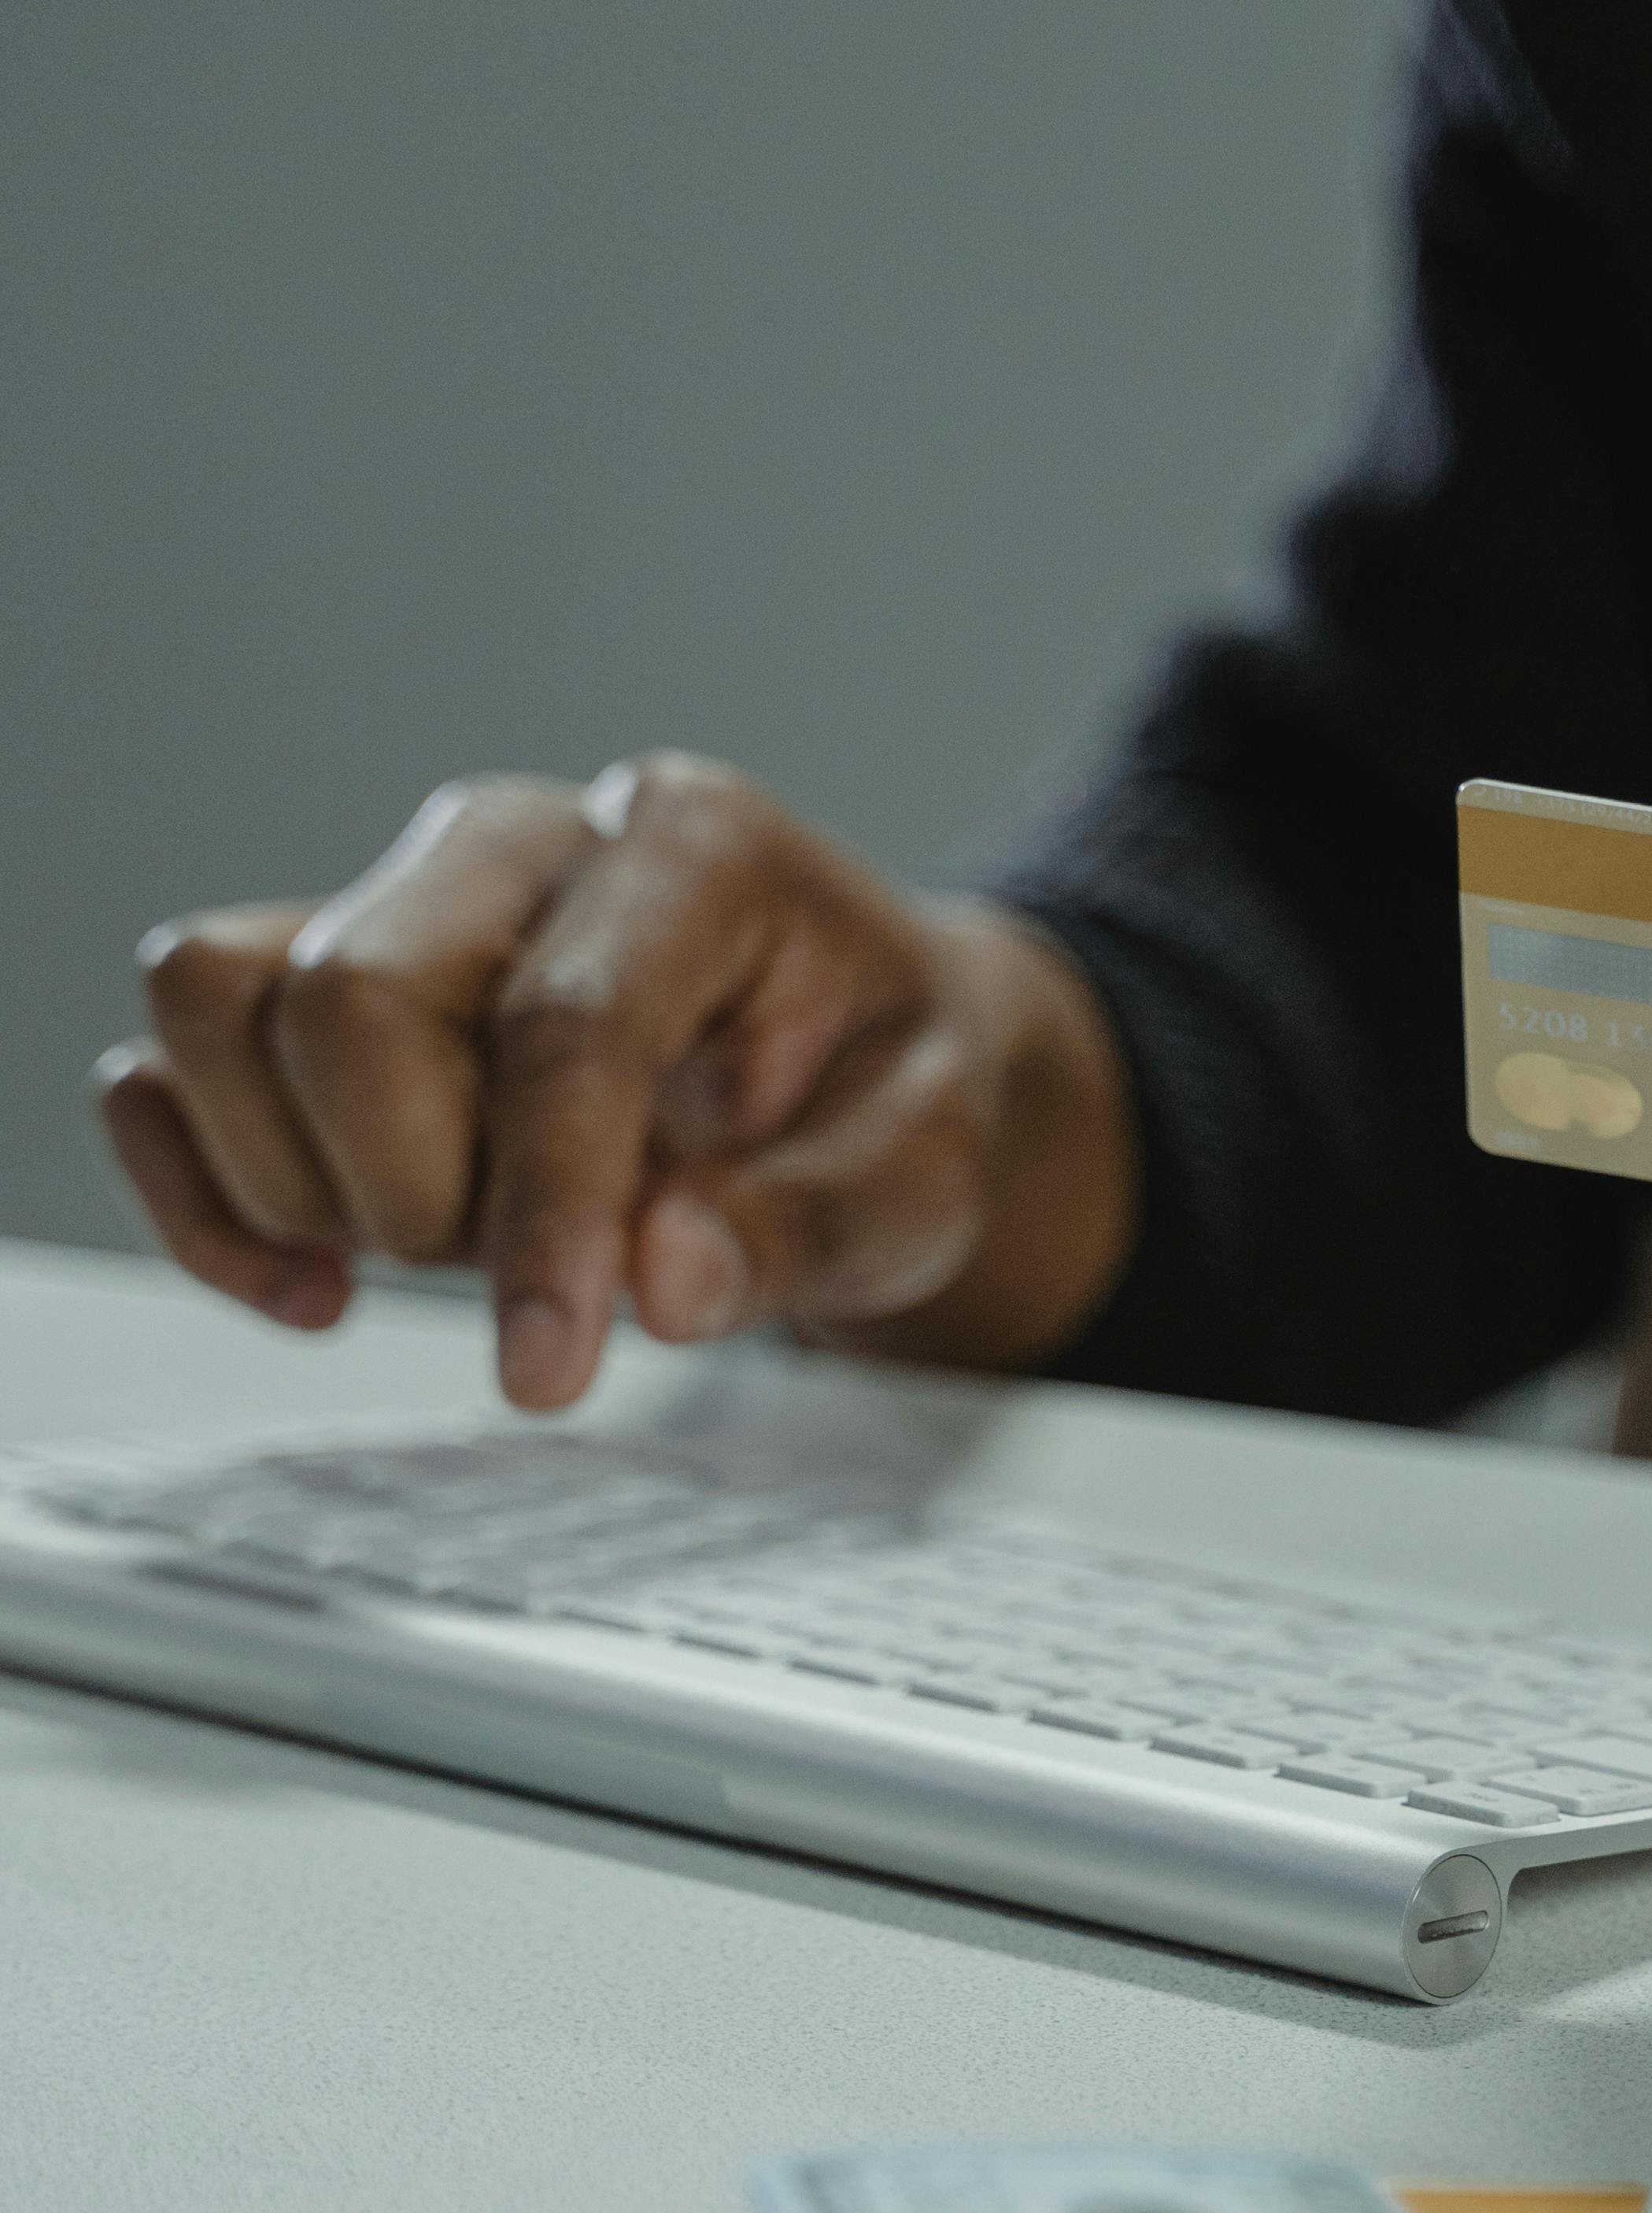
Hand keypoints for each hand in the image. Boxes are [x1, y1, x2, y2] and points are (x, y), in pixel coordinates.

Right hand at [98, 757, 1136, 1411]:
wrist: (862, 1063)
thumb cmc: (890, 1098)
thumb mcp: (923, 1175)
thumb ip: (811, 1228)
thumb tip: (659, 1278)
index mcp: (694, 848)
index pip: (562, 1023)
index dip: (543, 1214)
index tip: (551, 1369)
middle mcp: (522, 843)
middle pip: (355, 994)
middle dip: (424, 1188)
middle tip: (537, 1277)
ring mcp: (400, 895)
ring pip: (224, 1001)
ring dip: (308, 1179)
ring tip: (444, 1250)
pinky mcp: (312, 972)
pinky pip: (168, 1060)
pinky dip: (204, 1192)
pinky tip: (311, 1284)